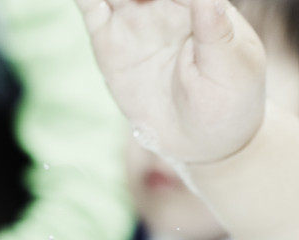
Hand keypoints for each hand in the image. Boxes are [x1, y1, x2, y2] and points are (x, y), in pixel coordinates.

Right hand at [75, 0, 265, 162]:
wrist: (199, 141)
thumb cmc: (226, 101)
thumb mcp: (231, 67)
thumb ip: (217, 30)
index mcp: (199, 0)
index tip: (163, 3)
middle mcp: (166, 3)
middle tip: (133, 0)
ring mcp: (135, 21)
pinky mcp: (109, 44)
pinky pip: (92, 9)